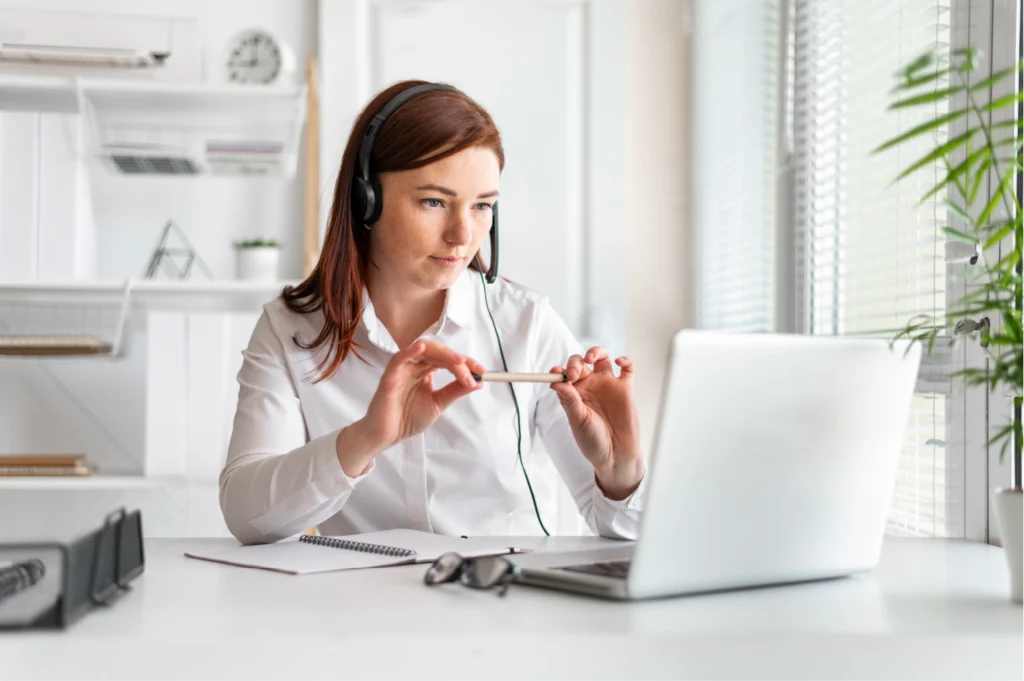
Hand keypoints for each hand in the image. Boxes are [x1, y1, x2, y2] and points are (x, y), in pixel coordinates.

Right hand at [339, 340, 483, 475]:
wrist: (388, 436)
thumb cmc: (407, 419)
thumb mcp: (439, 403)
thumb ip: (455, 391)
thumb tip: (478, 382)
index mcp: (425, 371)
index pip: (448, 359)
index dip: (466, 363)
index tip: (483, 372)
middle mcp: (414, 366)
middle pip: (439, 352)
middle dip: (459, 360)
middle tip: (474, 372)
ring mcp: (402, 369)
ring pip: (424, 350)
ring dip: (444, 354)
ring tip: (459, 363)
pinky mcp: (390, 376)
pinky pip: (399, 358)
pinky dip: (410, 351)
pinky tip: (422, 348)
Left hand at [550, 347, 643, 499]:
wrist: (615, 455)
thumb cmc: (593, 441)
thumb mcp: (578, 421)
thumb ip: (569, 400)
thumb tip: (555, 381)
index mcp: (574, 393)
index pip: (564, 374)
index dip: (559, 370)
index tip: (556, 372)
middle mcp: (590, 386)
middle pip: (581, 362)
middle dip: (575, 362)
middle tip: (574, 373)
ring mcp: (608, 385)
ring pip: (602, 358)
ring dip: (595, 352)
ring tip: (590, 359)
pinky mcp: (625, 389)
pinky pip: (627, 369)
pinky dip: (625, 360)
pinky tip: (619, 362)